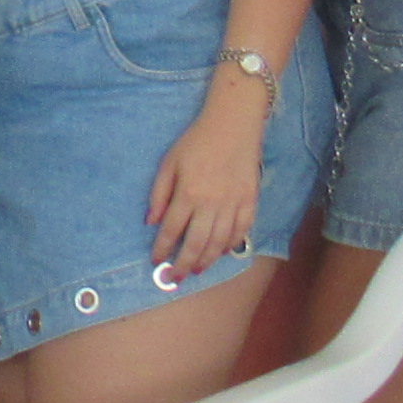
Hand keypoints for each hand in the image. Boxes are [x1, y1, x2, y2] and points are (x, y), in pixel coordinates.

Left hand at [147, 90, 266, 280]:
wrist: (233, 124)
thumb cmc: (196, 142)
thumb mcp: (169, 163)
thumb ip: (159, 193)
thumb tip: (152, 222)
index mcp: (188, 194)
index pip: (172, 231)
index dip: (162, 249)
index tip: (156, 261)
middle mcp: (211, 204)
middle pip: (196, 244)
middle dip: (183, 265)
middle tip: (175, 278)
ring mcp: (233, 204)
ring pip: (219, 242)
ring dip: (207, 260)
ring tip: (197, 270)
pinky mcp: (250, 200)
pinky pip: (242, 230)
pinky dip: (232, 245)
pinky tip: (222, 252)